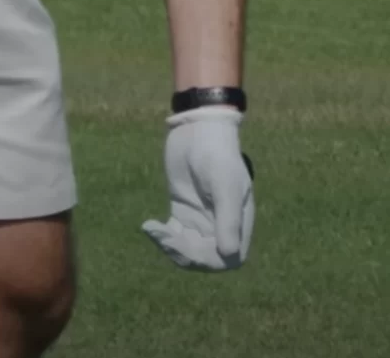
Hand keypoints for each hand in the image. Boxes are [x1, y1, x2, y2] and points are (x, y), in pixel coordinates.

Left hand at [142, 106, 253, 270]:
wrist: (197, 129)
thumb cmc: (216, 153)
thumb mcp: (223, 185)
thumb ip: (228, 219)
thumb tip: (229, 255)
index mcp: (239, 221)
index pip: (230, 258)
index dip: (210, 260)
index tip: (187, 246)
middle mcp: (222, 224)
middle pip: (206, 258)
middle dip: (184, 254)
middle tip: (164, 237)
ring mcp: (202, 220)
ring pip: (187, 251)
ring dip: (170, 247)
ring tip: (153, 229)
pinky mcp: (183, 213)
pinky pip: (174, 237)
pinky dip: (161, 237)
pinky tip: (149, 226)